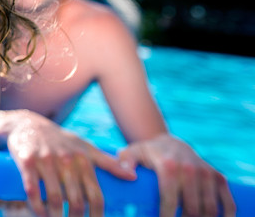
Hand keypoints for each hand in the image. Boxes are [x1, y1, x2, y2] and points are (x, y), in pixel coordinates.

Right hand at [6, 111, 135, 216]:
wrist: (27, 124)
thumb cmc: (60, 140)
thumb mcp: (85, 147)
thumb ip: (108, 162)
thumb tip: (134, 177)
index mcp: (83, 159)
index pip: (95, 195)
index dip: (96, 216)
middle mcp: (66, 160)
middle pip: (75, 201)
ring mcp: (45, 160)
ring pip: (54, 198)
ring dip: (55, 216)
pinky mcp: (26, 161)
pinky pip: (32, 189)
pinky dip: (36, 206)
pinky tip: (38, 213)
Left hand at [117, 134, 234, 216]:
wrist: (171, 143)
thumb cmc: (147, 154)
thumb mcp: (131, 153)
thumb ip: (124, 162)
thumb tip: (129, 176)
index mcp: (168, 165)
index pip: (170, 199)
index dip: (167, 216)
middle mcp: (190, 169)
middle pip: (192, 208)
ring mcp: (206, 173)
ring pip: (210, 208)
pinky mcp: (218, 177)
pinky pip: (228, 202)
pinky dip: (226, 216)